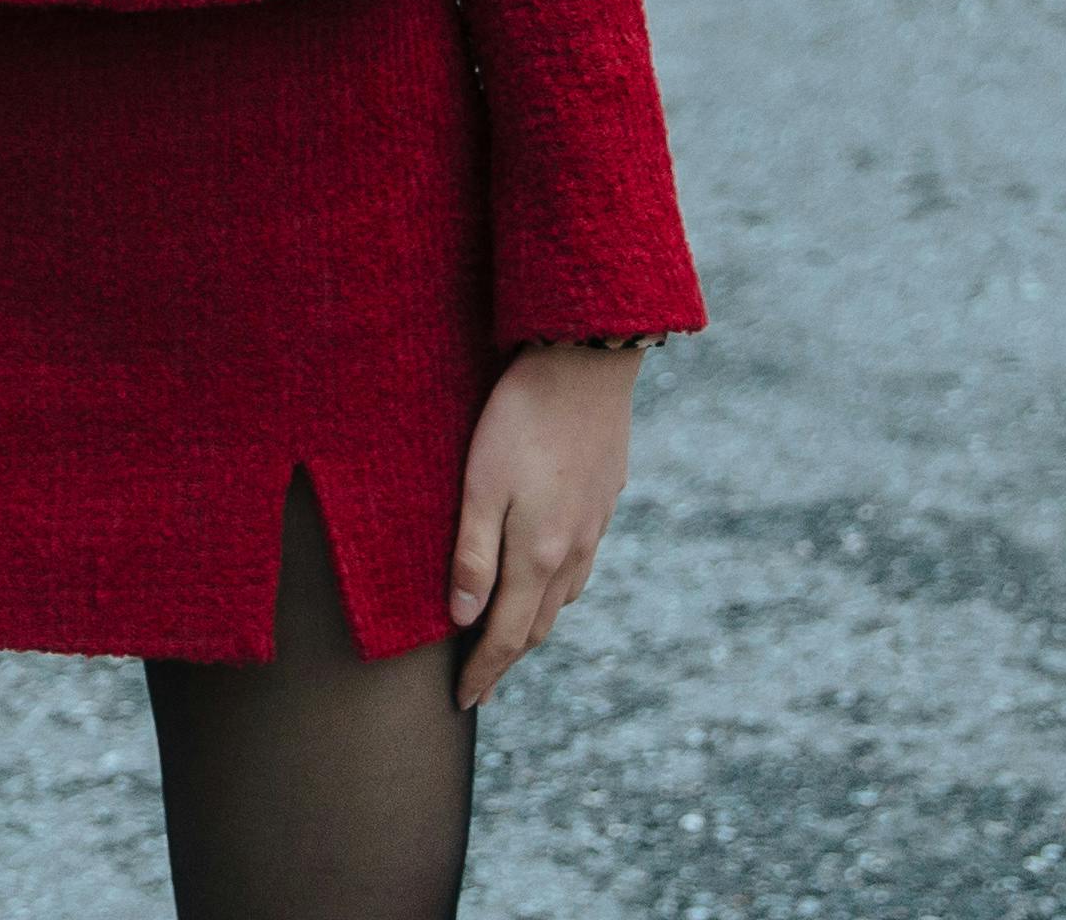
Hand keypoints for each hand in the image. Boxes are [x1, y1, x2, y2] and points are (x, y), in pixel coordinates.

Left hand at [448, 342, 638, 708]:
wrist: (587, 362)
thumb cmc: (520, 419)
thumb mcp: (480, 484)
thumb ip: (472, 554)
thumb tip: (462, 619)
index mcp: (538, 555)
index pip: (507, 637)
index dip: (484, 673)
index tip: (461, 702)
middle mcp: (572, 552)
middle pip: (538, 625)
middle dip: (507, 657)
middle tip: (479, 678)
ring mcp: (594, 527)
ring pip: (562, 598)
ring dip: (534, 624)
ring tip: (506, 634)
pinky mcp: (604, 500)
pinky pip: (580, 565)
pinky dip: (557, 588)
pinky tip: (545, 575)